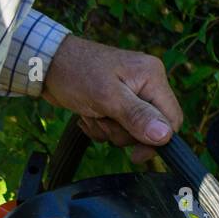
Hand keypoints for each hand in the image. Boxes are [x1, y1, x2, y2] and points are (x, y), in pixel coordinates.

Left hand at [43, 35, 182, 162]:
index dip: (156, 141)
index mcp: (152, 76)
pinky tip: (88, 115)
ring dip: (108, 131)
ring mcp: (131, 93)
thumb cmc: (76, 72)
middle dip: (124, 133)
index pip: (172, 120)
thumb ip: (137, 116)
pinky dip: (101, 128)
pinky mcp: (116, 103)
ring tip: (92, 113)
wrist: (47, 63)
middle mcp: (146, 84)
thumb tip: (164, 136)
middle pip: (151, 129)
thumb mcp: (107, 97)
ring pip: (132, 132)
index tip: (135, 154)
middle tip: (103, 118)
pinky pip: (118, 128)